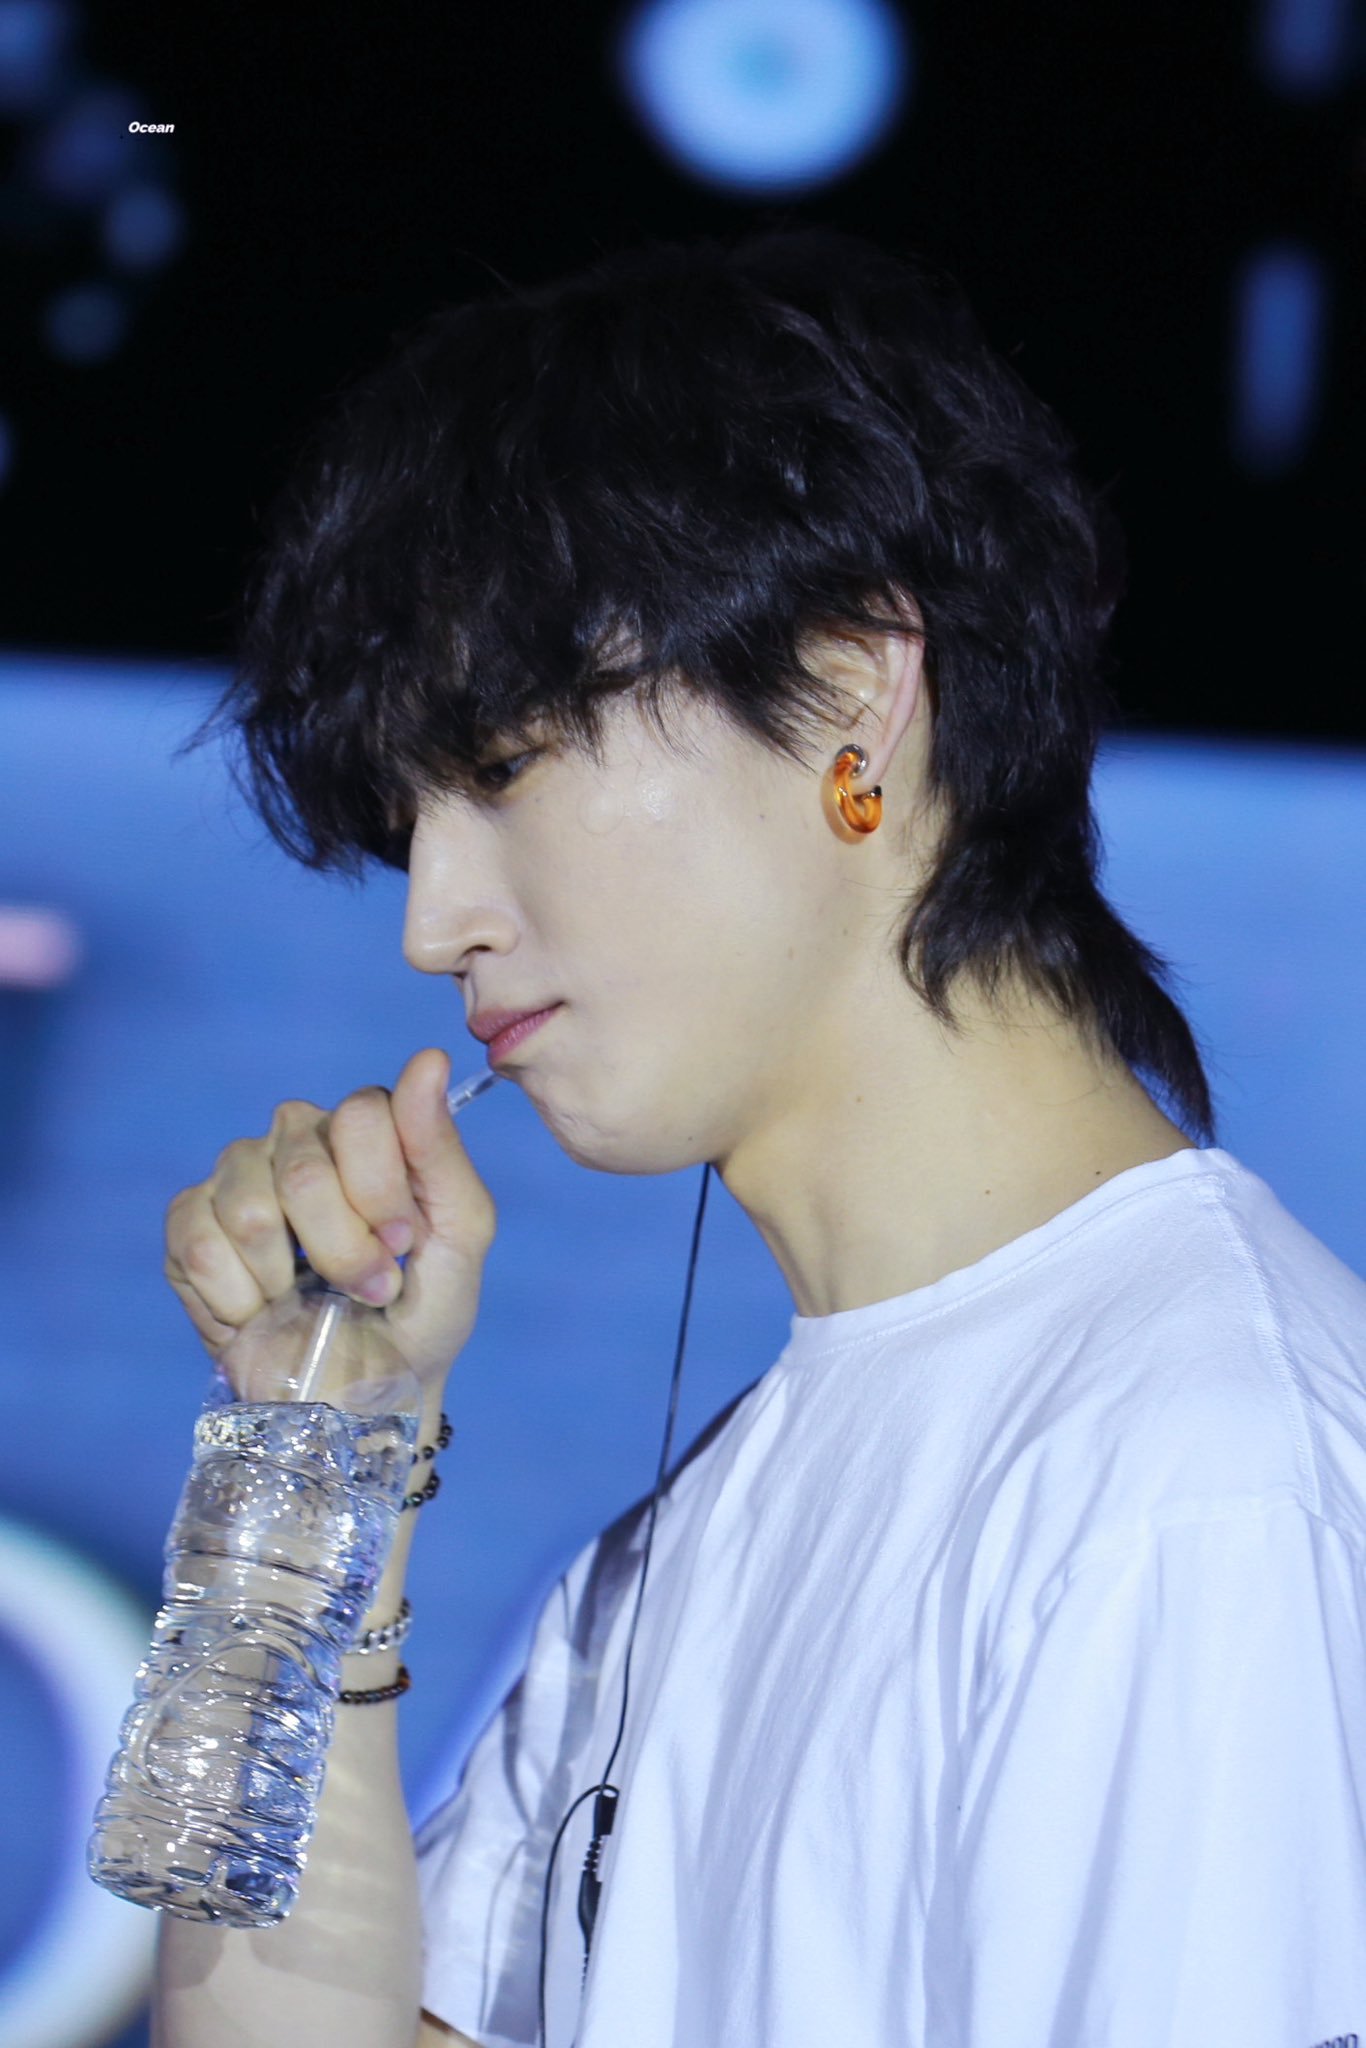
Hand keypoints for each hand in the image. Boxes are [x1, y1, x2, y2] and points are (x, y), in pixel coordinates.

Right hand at [164, 1047, 495, 1390]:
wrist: (366, 1396)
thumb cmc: (422, 1313)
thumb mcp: (460, 1235)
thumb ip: (439, 1148)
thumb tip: (427, 1057)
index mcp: (363, 1127)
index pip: (361, 1113)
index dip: (384, 1194)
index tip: (405, 1245)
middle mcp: (296, 1136)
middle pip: (304, 1171)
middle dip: (345, 1251)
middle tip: (368, 1287)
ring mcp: (237, 1178)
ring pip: (250, 1209)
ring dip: (293, 1280)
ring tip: (312, 1299)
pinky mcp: (188, 1228)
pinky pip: (199, 1244)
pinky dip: (242, 1299)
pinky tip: (262, 1308)